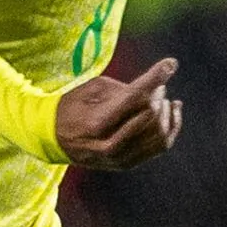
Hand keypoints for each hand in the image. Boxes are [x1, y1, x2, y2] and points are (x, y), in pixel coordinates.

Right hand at [53, 56, 180, 169]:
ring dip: (168, 112)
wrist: (54, 139)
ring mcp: (119, 157)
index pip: (134, 97)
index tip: (170, 63)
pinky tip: (173, 112)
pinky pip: (160, 146)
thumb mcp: (92, 89)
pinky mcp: (127, 163)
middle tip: (158, 86)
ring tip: (165, 99)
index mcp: (97, 122)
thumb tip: (157, 88)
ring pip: (159, 134)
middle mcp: (109, 144)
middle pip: (149, 115)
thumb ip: (125, 89)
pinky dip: (171, 127)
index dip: (155, 78)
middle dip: (159, 95)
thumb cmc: (74, 106)